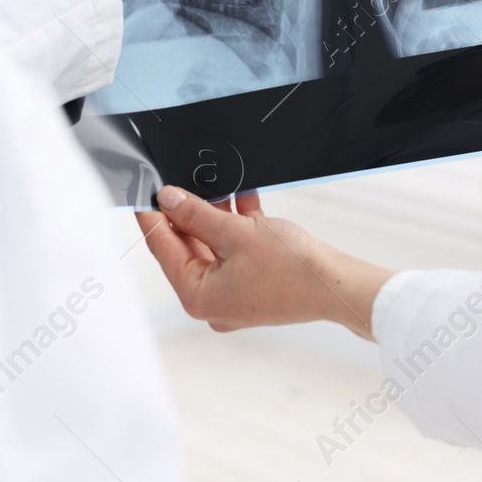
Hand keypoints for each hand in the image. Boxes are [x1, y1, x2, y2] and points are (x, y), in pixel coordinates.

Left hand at [140, 186, 395, 339]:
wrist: (337, 285)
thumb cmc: (293, 271)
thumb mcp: (236, 233)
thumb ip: (197, 213)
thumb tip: (168, 200)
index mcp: (197, 297)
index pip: (163, 249)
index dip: (152, 216)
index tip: (144, 192)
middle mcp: (212, 301)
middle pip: (188, 247)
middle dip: (190, 212)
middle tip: (183, 180)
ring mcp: (234, 294)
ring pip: (213, 246)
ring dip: (216, 214)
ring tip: (216, 184)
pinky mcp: (253, 284)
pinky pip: (236, 250)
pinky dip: (237, 226)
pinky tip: (242, 198)